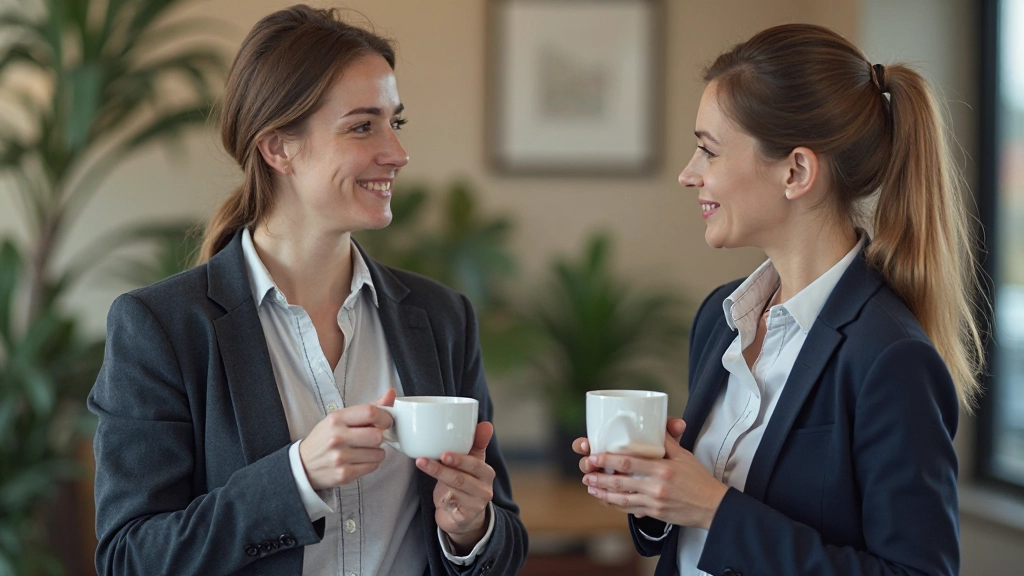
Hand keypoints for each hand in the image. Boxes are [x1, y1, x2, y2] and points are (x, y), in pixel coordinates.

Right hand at [298, 389, 396, 490]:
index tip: (385, 421)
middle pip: (377, 435)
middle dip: (380, 436)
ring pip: (379, 453)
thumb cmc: (325, 438)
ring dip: (376, 451)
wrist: (303, 465)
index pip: (370, 412)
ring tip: (364, 450)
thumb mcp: (340, 418)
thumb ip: (367, 408)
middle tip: (373, 437)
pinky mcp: (344, 474)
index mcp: (336, 419)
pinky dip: (371, 463)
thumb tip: (391, 394)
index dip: (385, 417)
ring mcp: (340, 457)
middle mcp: (337, 437)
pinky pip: (373, 466)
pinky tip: (360, 459)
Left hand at [416, 421, 495, 553]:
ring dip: (435, 479)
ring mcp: (475, 505)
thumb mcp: (472, 464)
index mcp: (486, 473)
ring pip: (453, 492)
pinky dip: (441, 500)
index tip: (443, 453)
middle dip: (441, 469)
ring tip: (421, 465)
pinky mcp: (464, 518)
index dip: (460, 459)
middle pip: (461, 479)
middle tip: (423, 459)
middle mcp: (484, 490)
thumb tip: (485, 424)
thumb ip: (476, 444)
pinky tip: (435, 494)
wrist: (466, 517)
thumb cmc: (466, 484)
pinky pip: (450, 508)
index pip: (475, 464)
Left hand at [581, 418, 728, 529]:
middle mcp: (656, 486)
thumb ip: (666, 442)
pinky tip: (606, 501)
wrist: (712, 506)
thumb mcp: (684, 456)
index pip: (629, 462)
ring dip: (603, 493)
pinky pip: (631, 509)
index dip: (608, 460)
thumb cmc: (699, 479)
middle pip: (621, 482)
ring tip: (590, 487)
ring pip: (622, 498)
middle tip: (587, 473)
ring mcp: (654, 502)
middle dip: (600, 478)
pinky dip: (616, 505)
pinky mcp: (655, 513)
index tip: (595, 456)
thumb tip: (655, 425)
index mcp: (662, 469)